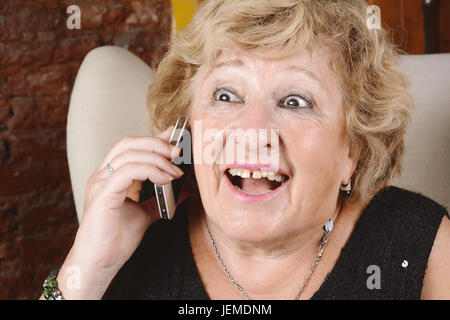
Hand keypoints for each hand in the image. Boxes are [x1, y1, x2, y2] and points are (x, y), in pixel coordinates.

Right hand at [58, 126, 183, 297]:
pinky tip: (164, 179)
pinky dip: (149, 170)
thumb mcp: (144, 215)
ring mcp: (100, 184)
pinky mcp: (102, 195)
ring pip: (129, 155)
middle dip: (156, 144)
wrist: (99, 264)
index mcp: (110, 177)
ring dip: (157, 159)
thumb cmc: (115, 241)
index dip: (153, 139)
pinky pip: (126, 172)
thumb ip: (158, 200)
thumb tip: (182, 190)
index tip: (174, 138)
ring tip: (175, 171)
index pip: (130, 147)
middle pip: (128, 144)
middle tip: (178, 152)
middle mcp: (102, 176)